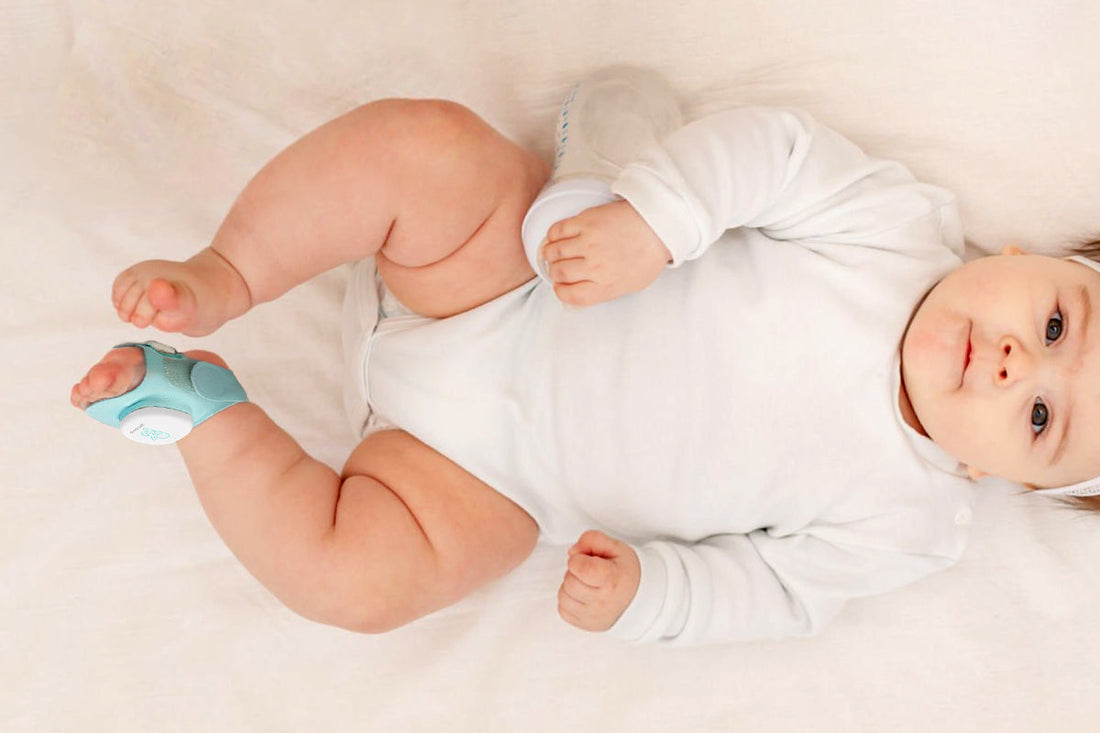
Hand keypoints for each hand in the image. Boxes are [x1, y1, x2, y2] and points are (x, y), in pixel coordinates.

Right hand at [541, 199, 670, 306]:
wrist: (659, 224)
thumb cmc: (648, 253)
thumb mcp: (632, 284)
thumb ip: (606, 292)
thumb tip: (583, 295)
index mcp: (607, 285)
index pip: (570, 296)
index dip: (561, 292)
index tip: (560, 287)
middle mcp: (595, 266)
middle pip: (558, 274)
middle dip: (555, 273)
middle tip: (558, 269)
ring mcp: (589, 242)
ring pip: (553, 253)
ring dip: (550, 255)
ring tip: (554, 254)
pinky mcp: (586, 222)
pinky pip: (557, 230)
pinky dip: (552, 236)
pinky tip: (556, 238)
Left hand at [557, 530, 640, 631]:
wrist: (639, 596)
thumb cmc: (624, 570)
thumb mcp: (615, 547)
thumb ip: (592, 539)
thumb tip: (571, 552)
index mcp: (611, 579)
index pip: (577, 566)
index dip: (577, 559)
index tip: (588, 560)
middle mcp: (603, 602)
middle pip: (569, 581)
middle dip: (574, 572)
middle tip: (588, 571)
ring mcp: (595, 617)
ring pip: (563, 597)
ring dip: (569, 586)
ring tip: (586, 583)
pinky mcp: (588, 625)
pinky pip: (563, 610)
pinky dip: (569, 600)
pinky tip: (583, 595)